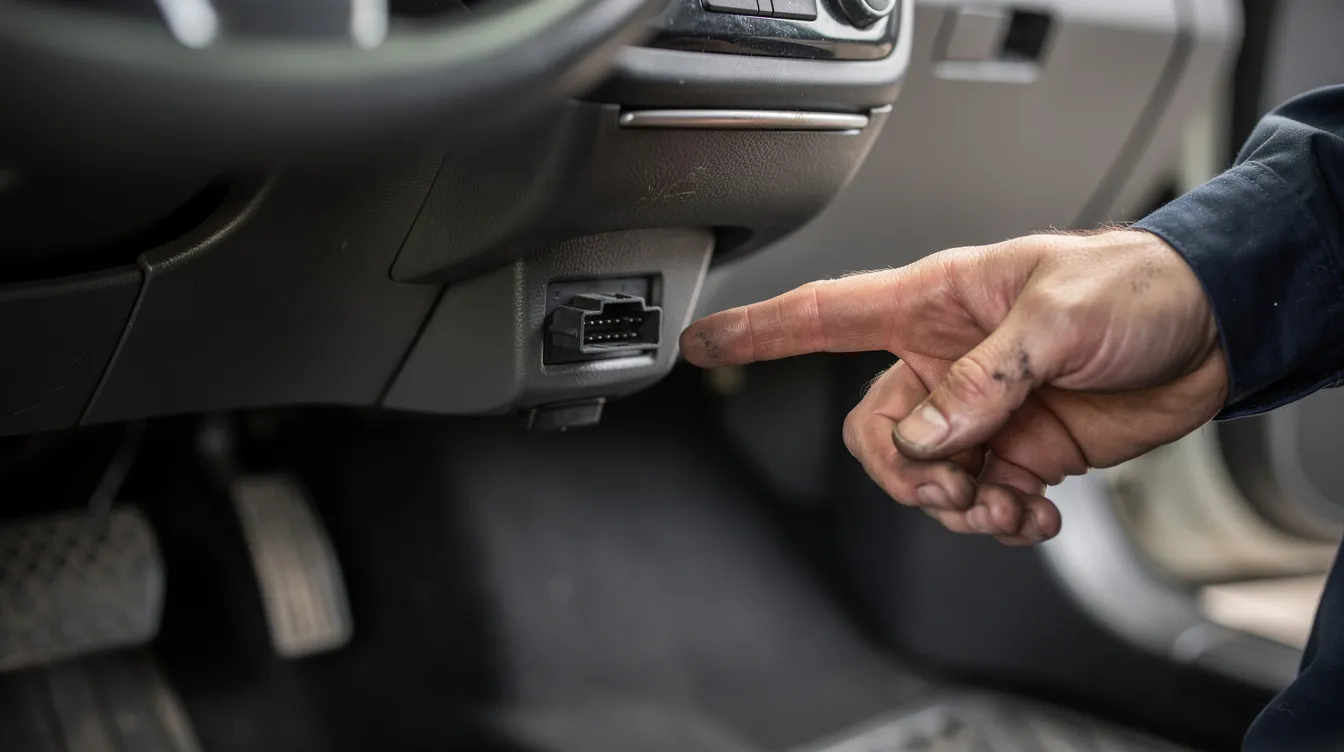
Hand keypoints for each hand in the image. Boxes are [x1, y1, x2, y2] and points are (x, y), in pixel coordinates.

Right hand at [680, 230, 1228, 543]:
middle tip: (955, 481)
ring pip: (921, 477)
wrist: (1211, 330)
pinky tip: (1036, 514)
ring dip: (956, 506)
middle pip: (874, 432)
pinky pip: (976, 501)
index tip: (702, 344)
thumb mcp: (1058, 314)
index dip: (758, 330)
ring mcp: (978, 410)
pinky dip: (999, 521)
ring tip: (1010, 505)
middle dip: (906, 473)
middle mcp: (943, 360)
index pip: (824, 314)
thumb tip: (928, 435)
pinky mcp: (1016, 449)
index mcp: (934, 304)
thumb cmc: (1135, 286)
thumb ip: (985, 377)